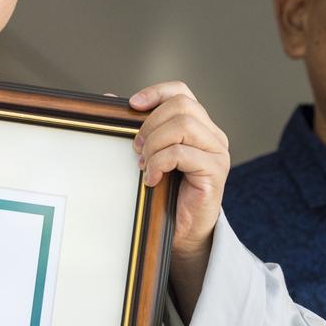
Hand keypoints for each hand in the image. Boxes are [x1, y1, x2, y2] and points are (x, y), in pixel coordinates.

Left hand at [129, 81, 229, 318]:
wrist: (181, 233)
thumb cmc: (165, 193)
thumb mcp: (149, 155)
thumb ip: (136, 127)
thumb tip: (108, 98)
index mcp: (199, 125)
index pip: (182, 92)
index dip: (156, 92)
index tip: (132, 105)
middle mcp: (213, 135)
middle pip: (182, 105)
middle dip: (151, 124)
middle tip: (136, 148)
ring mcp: (217, 153)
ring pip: (184, 125)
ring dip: (155, 143)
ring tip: (144, 164)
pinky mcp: (215, 172)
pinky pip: (183, 153)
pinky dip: (160, 163)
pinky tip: (151, 179)